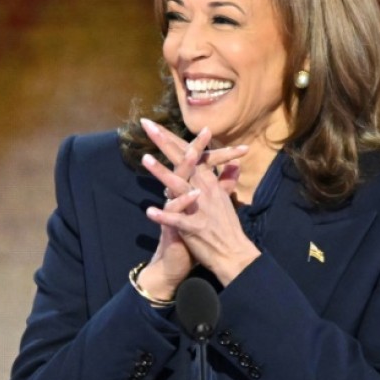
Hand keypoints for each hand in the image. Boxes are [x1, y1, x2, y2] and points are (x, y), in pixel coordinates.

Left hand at [138, 119, 254, 290]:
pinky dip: (164, 216)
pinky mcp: (194, 227)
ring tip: (145, 159)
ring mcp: (199, 208)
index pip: (189, 154)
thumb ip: (226, 179)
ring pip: (178, 186)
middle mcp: (203, 190)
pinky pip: (177, 220)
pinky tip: (149, 212)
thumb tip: (234, 163)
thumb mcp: (226, 200)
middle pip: (182, 161)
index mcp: (208, 182)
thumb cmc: (226, 227)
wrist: (234, 254)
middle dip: (164, 142)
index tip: (154, 125)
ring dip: (162, 173)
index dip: (171, 139)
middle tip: (147, 125)